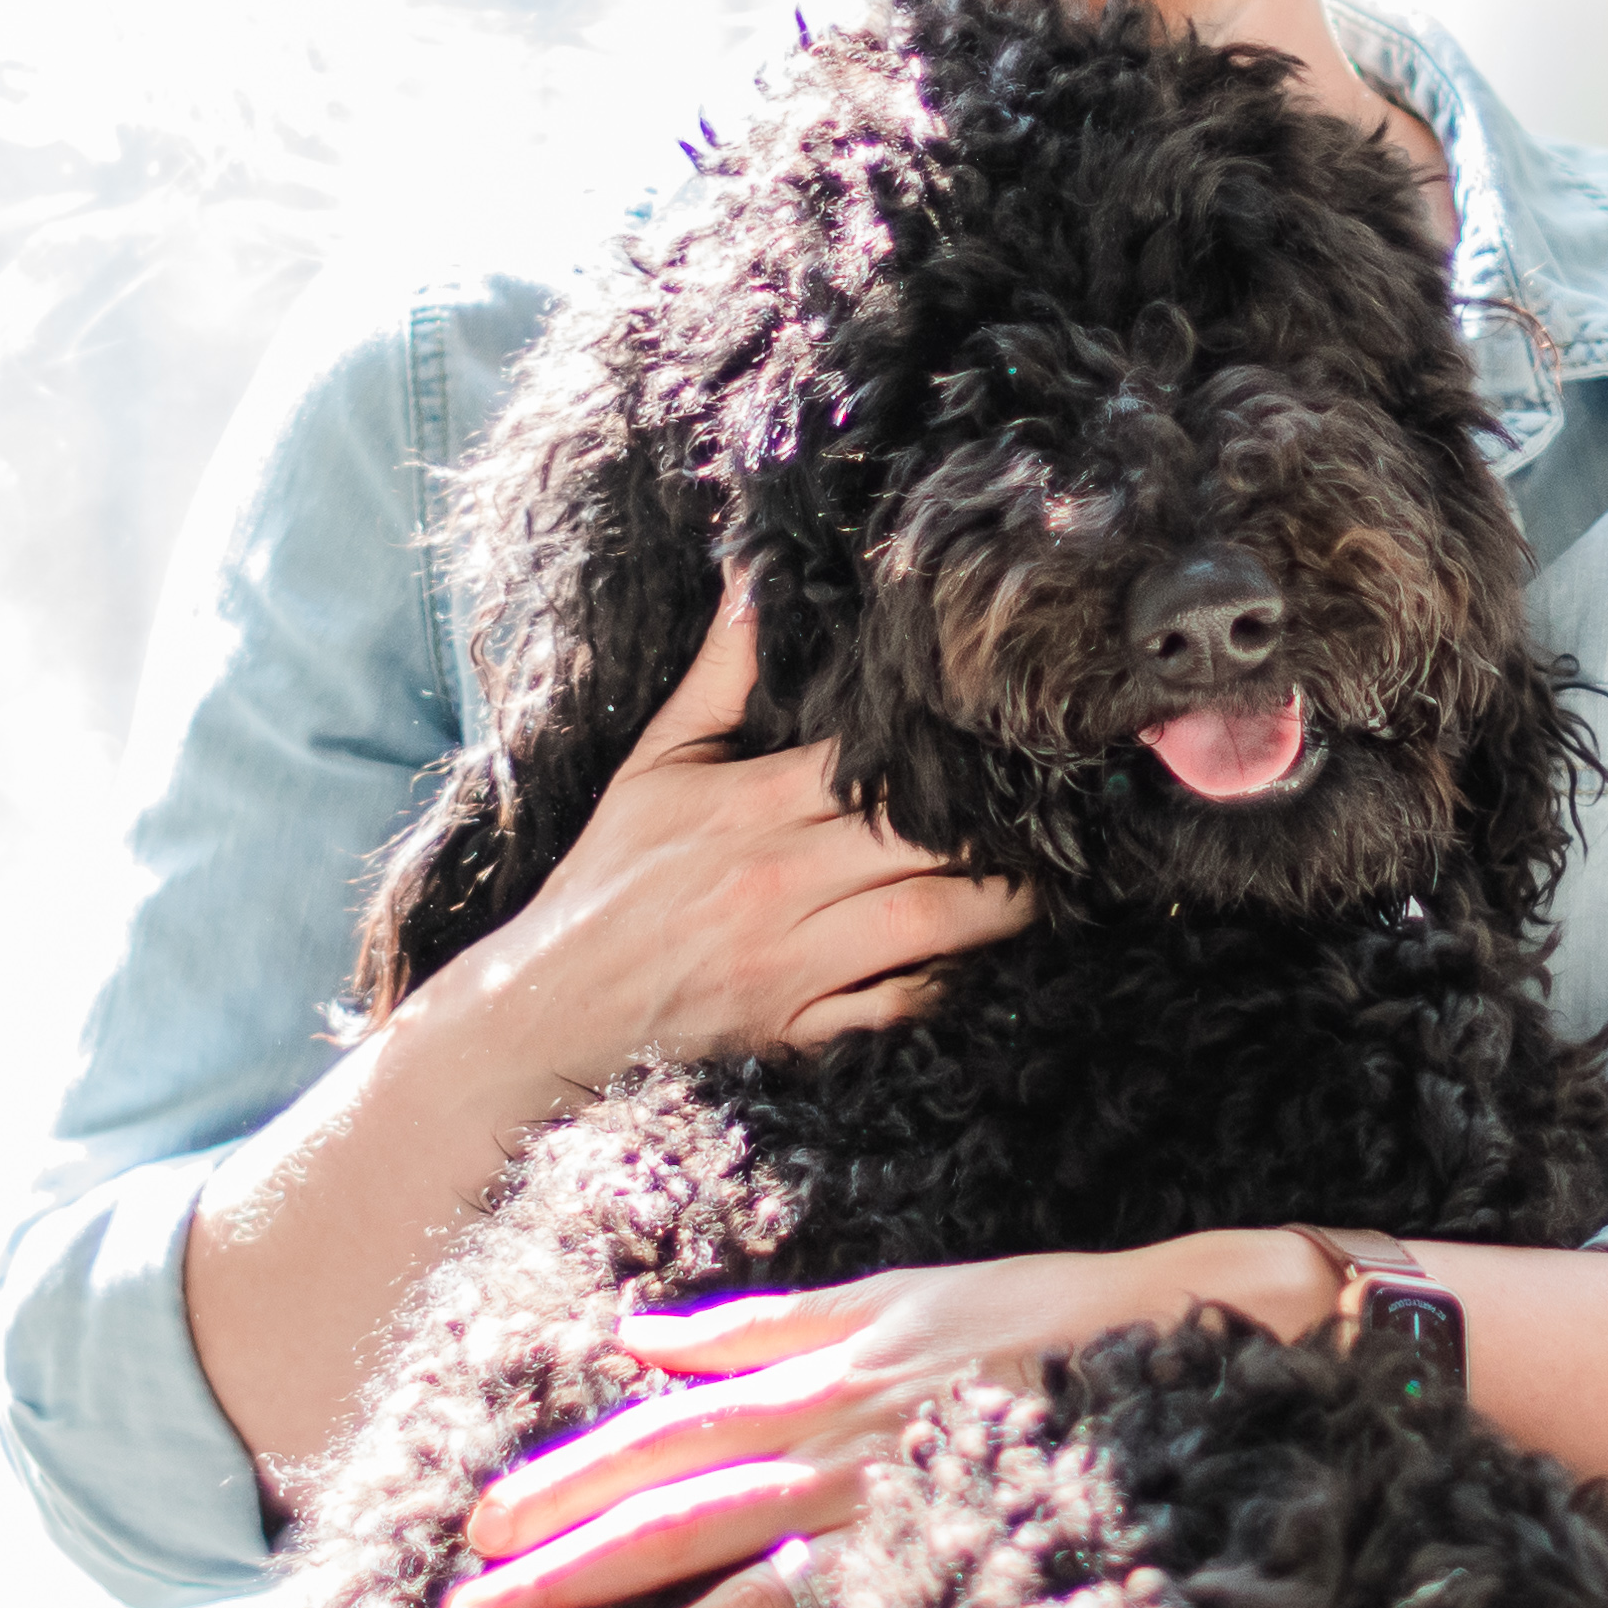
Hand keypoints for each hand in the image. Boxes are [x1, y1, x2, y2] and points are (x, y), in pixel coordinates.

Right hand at [441, 587, 1035, 1093]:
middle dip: (995, 831)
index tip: (1003, 741)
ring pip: (927, 926)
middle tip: (1054, 816)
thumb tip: (756, 580)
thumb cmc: (610, 876)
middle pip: (921, 843)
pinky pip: (894, 1007)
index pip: (875, 766)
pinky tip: (978, 964)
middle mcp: (781, 881)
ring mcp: (794, 961)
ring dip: (998, 907)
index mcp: (752, 807)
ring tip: (1043, 886)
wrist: (554, 1000)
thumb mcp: (656, 763)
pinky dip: (941, 986)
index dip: (949, 754)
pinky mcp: (797, 1027)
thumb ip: (720, 676)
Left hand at [454, 1239, 1305, 1607]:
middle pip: (675, 1505)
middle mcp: (845, 1437)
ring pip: (732, 1572)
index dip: (572, 1481)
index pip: (669, 1432)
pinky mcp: (950, 1552)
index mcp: (829, 1374)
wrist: (1212, 1337)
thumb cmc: (1058, 1322)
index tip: (484, 1530)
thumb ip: (773, 1325)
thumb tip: (641, 1339)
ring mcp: (897, 1501)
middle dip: (563, 1559)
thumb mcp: (908, 1294)